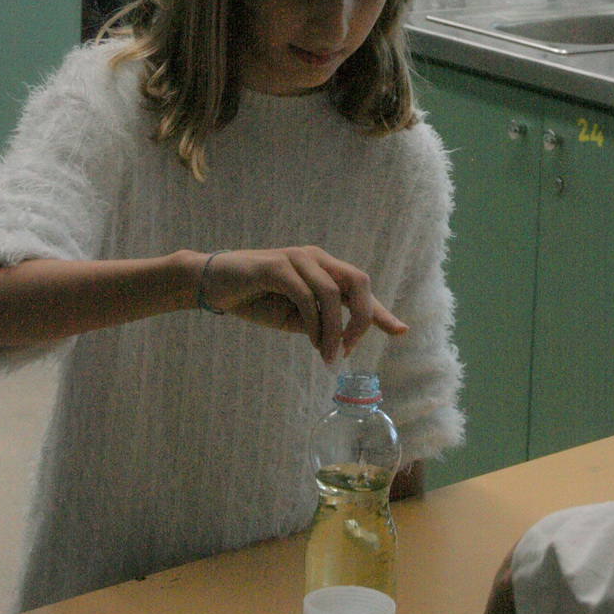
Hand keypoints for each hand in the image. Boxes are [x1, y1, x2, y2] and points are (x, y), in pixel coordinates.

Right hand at [198, 247, 407, 362]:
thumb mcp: (295, 316)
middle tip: (349, 348)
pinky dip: (314, 323)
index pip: (360, 287)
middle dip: (363, 317)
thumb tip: (345, 339)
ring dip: (335, 329)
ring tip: (328, 355)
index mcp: (322, 267)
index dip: (381, 311)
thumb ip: (320, 321)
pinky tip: (312, 341)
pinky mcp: (276, 266)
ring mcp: (296, 259)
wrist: (212, 285)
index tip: (401, 331)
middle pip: (357, 281)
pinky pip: (306, 295)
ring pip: (333, 293)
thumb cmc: (255, 300)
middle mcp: (315, 257)